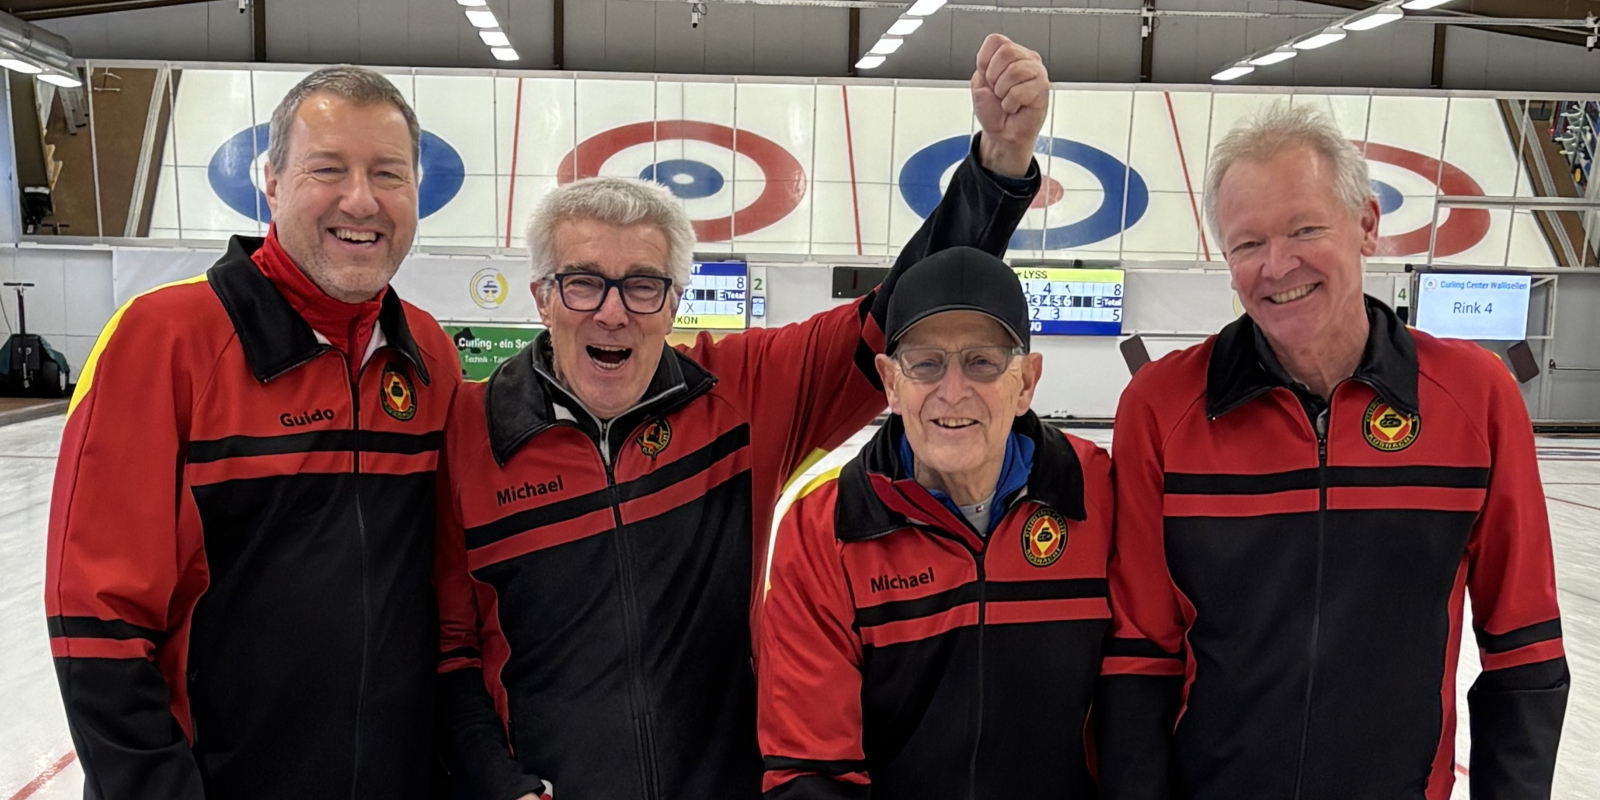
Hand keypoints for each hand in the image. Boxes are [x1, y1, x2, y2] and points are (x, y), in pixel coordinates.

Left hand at [971, 33, 1048, 177]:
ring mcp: (1037, 71)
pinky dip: (1011, 103)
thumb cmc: (994, 111)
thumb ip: (984, 66)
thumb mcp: (979, 84)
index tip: (987, 78)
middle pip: (1006, 51)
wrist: (1003, 134)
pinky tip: (1016, 106)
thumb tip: (994, 61)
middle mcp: (1025, 59)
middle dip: (994, 76)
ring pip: (1015, 70)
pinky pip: (1021, 90)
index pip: (996, 40)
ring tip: (1007, 99)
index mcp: (1010, 54)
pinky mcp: (1043, 87)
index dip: (985, 60)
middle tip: (998, 90)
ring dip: (1003, 91)